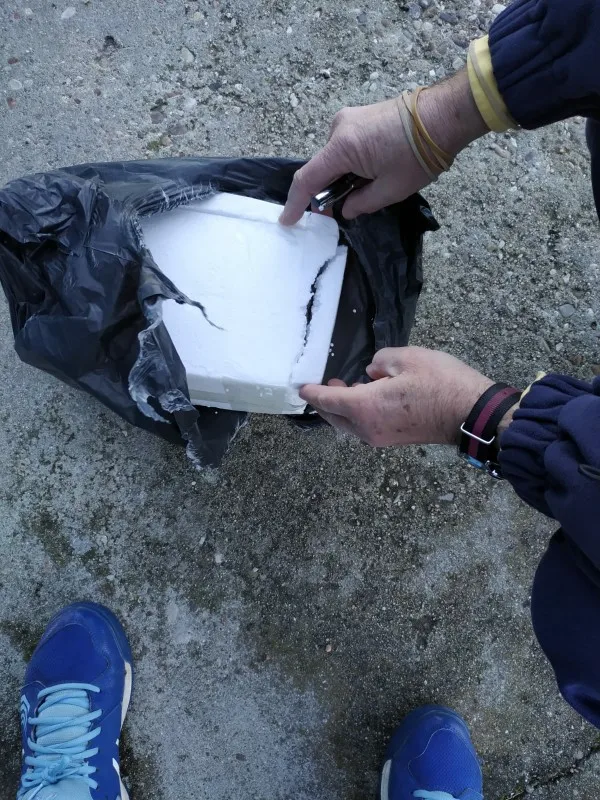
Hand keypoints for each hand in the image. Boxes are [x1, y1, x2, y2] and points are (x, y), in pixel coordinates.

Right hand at [280, 69, 487, 224]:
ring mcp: (348, 119)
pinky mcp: (359, 116)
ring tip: (371, 186)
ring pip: (335, 158)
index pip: (308, 179)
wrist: (443, 116)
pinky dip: (351, 164)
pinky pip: (345, 146)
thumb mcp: (390, 190)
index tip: (287, 220)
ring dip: (343, 177)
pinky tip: (373, 171)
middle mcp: (338, 129)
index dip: (296, 203)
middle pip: (321, 168)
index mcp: (342, 147)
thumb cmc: (419, 155)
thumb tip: (345, 210)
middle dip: (328, 191)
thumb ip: (361, 204)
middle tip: (346, 209)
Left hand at [300, 347, 493, 446]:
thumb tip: (372, 373)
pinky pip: (364, 428)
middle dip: (324, 401)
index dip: (312, 391)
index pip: (326, 400)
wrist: (470, 413)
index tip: (300, 386)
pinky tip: (366, 400)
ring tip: (345, 388)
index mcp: (364, 407)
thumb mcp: (407, 357)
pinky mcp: (393, 440)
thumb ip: (379, 361)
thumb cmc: (441, 383)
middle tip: (324, 383)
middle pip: (334, 417)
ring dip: (342, 409)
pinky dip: (357, 415)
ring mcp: (380, 438)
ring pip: (349, 425)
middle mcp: (367, 428)